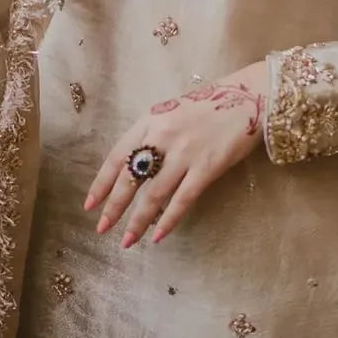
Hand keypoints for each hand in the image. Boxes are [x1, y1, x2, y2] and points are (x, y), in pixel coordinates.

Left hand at [84, 60, 266, 248]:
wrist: (247, 97)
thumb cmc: (209, 105)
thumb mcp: (172, 112)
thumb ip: (153, 135)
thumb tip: (135, 168)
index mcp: (150, 120)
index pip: (117, 156)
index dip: (101, 183)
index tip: (90, 205)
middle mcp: (162, 136)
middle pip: (130, 178)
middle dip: (114, 207)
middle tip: (102, 229)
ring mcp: (184, 152)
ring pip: (153, 194)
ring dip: (138, 221)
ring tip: (127, 241)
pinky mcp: (207, 167)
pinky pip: (182, 200)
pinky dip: (168, 220)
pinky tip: (158, 236)